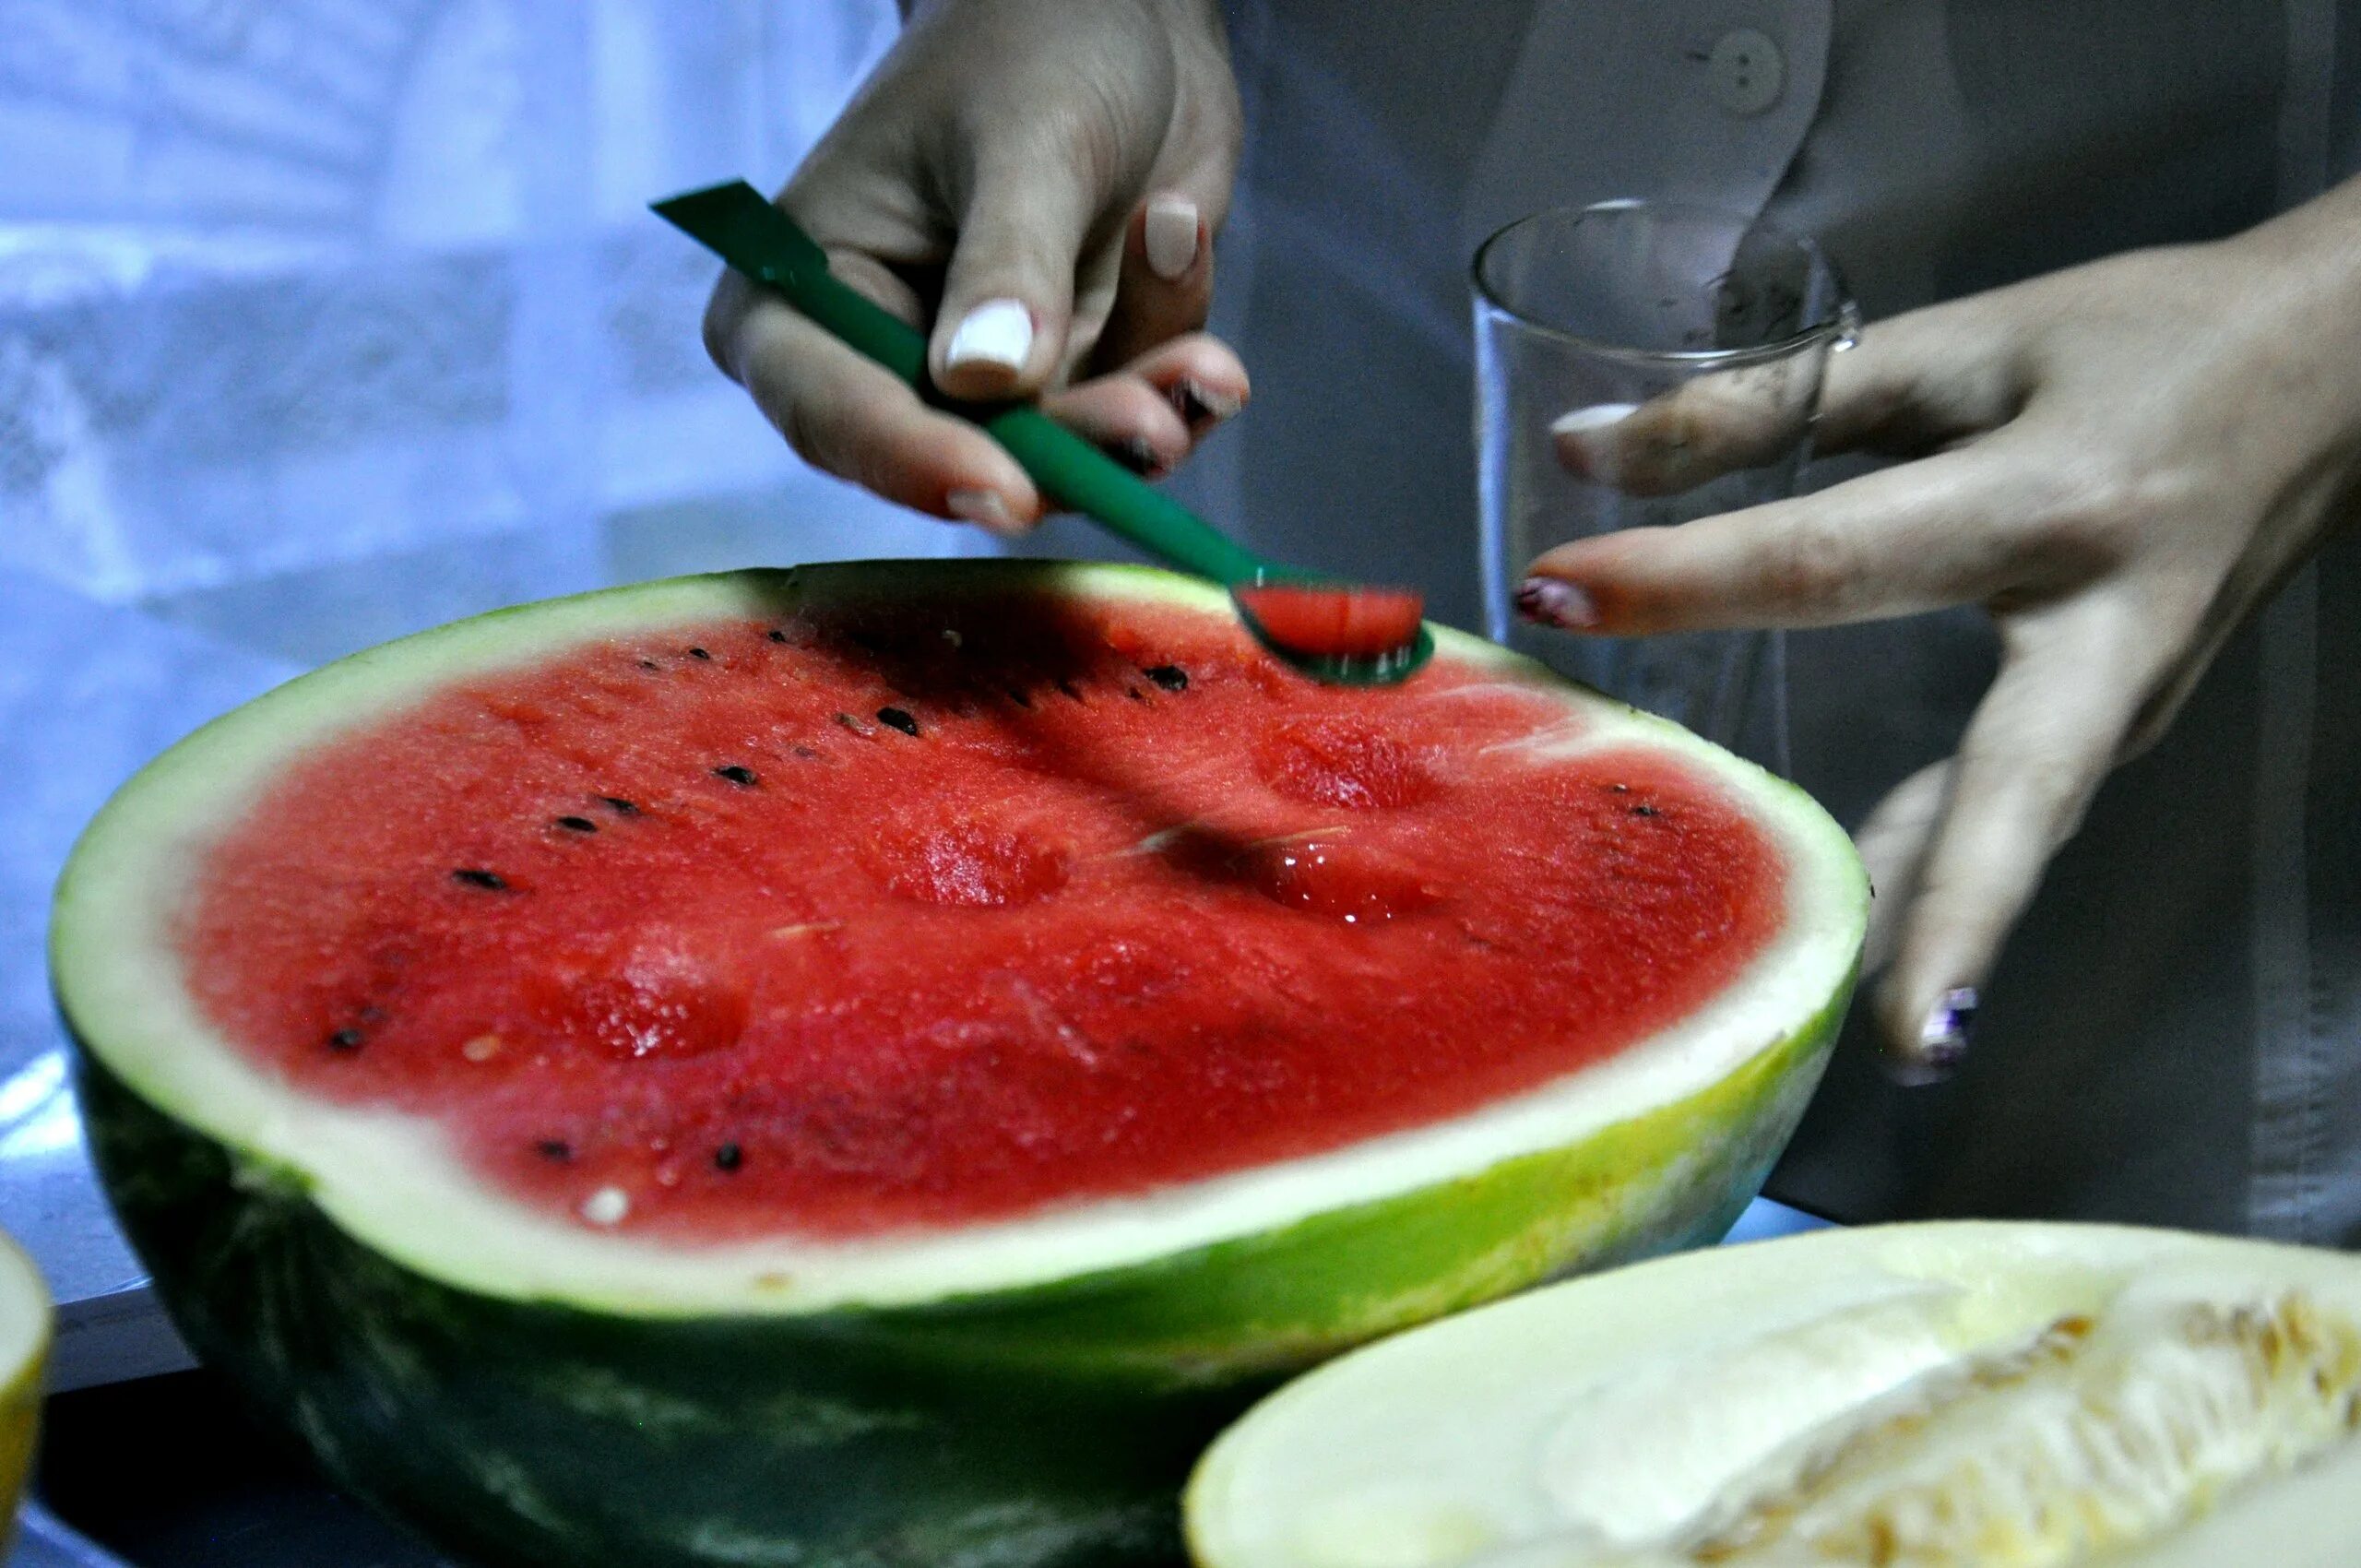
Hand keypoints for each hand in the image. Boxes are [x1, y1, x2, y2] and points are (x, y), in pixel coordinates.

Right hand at [703, 0, 1247, 533]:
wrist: (1124, 12)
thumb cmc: (1031, 41)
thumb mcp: (1023, 139)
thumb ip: (1009, 263)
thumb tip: (984, 382)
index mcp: (805, 295)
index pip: (830, 411)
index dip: (912, 462)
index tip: (1000, 489)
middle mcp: (885, 360)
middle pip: (958, 458)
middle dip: (1066, 453)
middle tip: (1147, 424)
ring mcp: (988, 381)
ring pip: (1062, 455)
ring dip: (1144, 412)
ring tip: (1207, 364)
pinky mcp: (1076, 376)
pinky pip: (1133, 411)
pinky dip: (1179, 366)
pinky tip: (1184, 243)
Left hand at [1519, 181, 2360, 1077]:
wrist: (2338, 370)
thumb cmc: (2138, 340)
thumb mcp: (1963, 345)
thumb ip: (1773, 404)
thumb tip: (1583, 452)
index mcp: (2053, 499)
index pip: (1833, 556)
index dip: (1688, 578)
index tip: (1556, 597)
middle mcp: (2106, 626)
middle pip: (2018, 788)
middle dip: (1955, 909)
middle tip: (1900, 1031)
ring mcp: (2130, 696)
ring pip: (2024, 824)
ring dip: (1951, 930)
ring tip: (1880, 1039)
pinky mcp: (2123, 722)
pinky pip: (2016, 810)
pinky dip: (1945, 881)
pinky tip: (1861, 946)